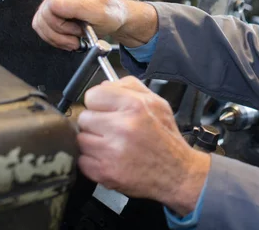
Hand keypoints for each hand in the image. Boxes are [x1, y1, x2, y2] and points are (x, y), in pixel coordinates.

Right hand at [32, 0, 156, 49]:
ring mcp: (54, 3)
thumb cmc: (113, 12)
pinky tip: (69, 40)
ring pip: (41, 24)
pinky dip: (55, 39)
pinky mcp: (53, 14)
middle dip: (61, 33)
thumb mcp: (100, 11)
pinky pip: (44, 29)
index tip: (79, 30)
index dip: (63, 24)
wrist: (117, 18)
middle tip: (79, 37)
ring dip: (57, 38)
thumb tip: (53, 4)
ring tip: (75, 40)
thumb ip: (78, 7)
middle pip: (44, 17)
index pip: (51, 6)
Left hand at [77, 76, 210, 213]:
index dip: (99, 102)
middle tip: (113, 129)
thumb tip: (104, 85)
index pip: (93, 95)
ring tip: (113, 145)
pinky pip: (82, 160)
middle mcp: (122, 127)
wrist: (176, 172)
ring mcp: (111, 151)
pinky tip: (110, 159)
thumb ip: (131, 87)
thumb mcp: (158, 103)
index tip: (106, 109)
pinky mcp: (104, 172)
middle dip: (96, 123)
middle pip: (84, 117)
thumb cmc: (166, 137)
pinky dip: (93, 160)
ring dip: (94, 142)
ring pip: (81, 139)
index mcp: (135, 106)